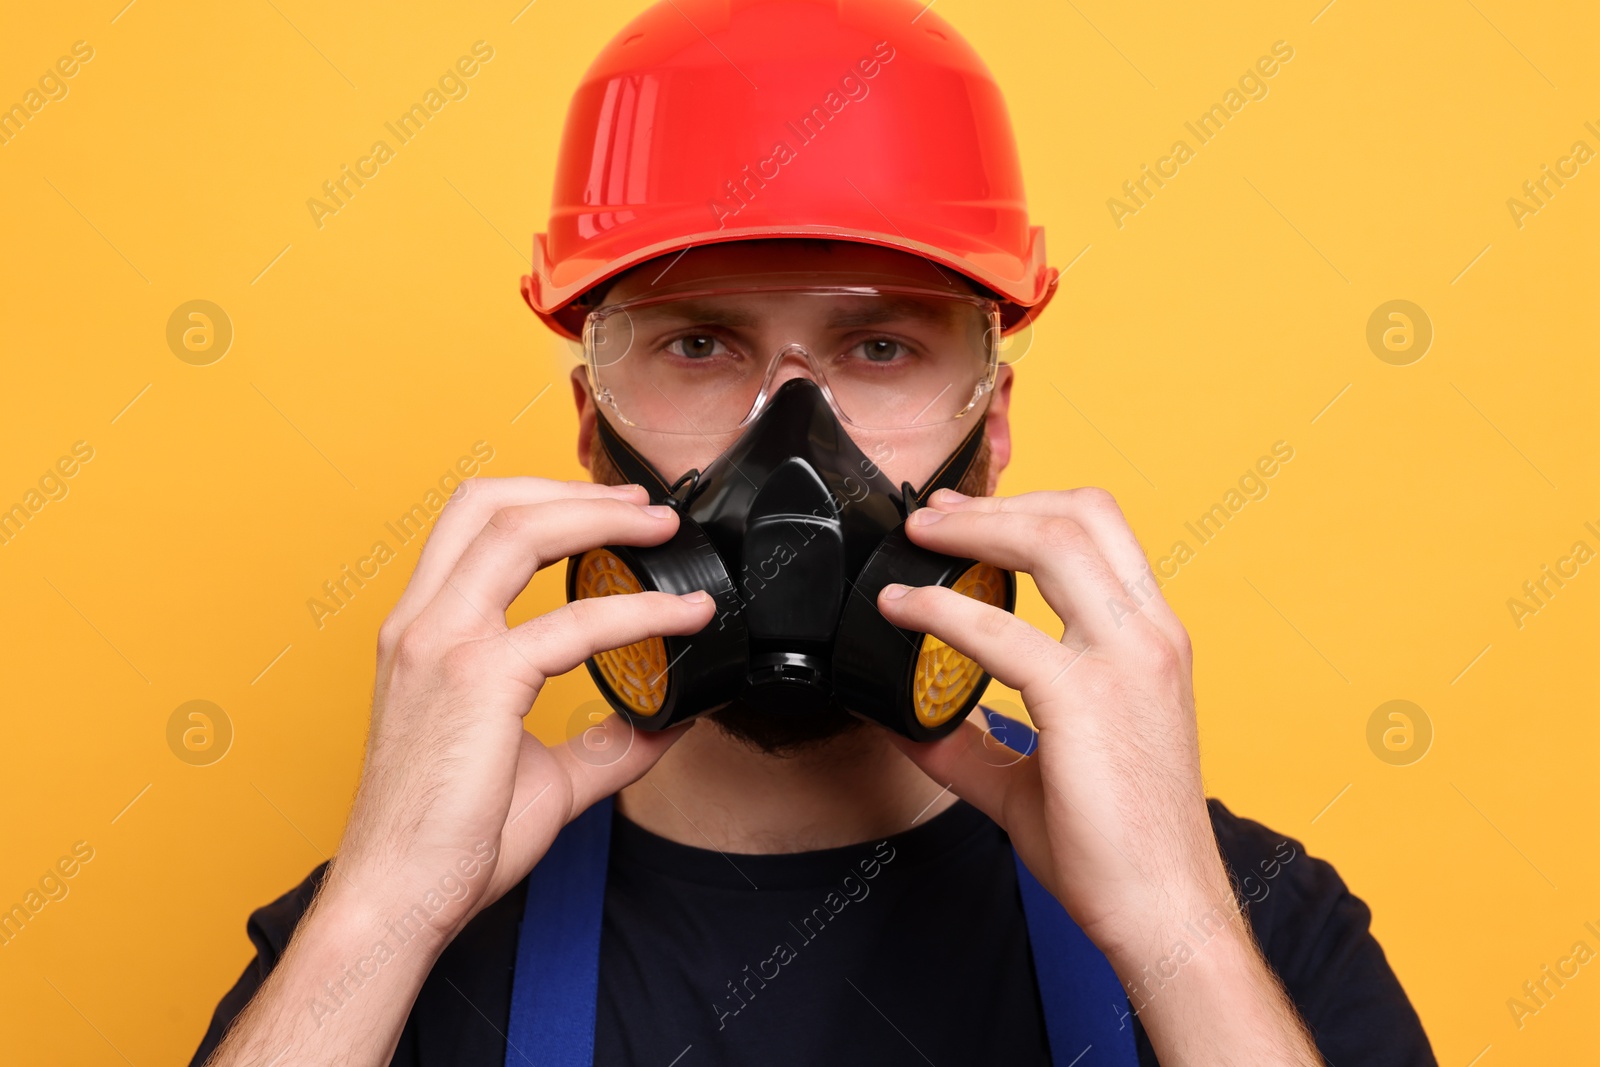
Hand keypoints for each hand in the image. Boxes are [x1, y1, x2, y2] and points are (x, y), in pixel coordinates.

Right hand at [330, 477, 714, 940]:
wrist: (399, 899)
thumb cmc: (446, 841)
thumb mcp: (541, 774)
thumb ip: (603, 742)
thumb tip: (665, 723)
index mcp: (423, 635)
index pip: (473, 527)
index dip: (544, 502)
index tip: (609, 514)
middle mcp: (422, 625)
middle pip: (489, 502)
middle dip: (573, 489)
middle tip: (643, 506)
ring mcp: (441, 645)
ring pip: (518, 531)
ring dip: (599, 518)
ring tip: (659, 527)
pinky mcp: (476, 680)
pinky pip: (573, 623)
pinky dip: (637, 611)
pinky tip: (679, 617)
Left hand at [876, 486, 1319, 1062]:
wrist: (1162, 910)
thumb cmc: (1118, 846)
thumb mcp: (1037, 773)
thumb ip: (976, 740)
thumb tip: (908, 724)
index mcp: (1150, 641)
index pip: (1101, 533)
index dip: (1031, 507)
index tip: (968, 516)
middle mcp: (1149, 636)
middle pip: (1082, 514)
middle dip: (997, 501)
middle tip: (933, 513)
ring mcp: (1127, 661)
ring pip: (1054, 542)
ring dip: (974, 528)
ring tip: (920, 536)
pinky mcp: (1087, 699)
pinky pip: (1000, 632)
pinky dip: (941, 609)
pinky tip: (902, 611)